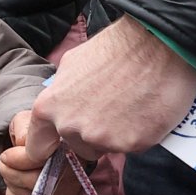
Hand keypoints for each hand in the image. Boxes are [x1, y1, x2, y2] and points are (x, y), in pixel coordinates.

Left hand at [0, 110, 80, 194]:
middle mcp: (74, 171)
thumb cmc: (35, 132)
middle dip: (10, 172)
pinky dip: (14, 194)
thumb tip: (21, 145)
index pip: (42, 161)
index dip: (18, 159)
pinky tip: (16, 181)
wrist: (45, 143)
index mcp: (69, 146)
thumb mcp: (27, 120)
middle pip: (35, 181)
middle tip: (3, 162)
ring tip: (10, 169)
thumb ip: (23, 129)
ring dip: (11, 182)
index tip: (6, 154)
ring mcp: (68, 190)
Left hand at [25, 18, 195, 160]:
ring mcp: (100, 138)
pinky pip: (131, 146)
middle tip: (111, 109)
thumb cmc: (116, 48)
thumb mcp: (73, 63)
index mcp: (49, 107)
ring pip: (106, 147)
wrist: (157, 44)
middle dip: (91, 133)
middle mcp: (70, 126)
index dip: (47, 147)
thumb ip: (62, 91)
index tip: (53, 150)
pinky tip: (146, 112)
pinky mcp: (130, 144)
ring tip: (130, 107)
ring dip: (115, 135)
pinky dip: (139, 134)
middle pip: (78, 145)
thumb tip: (62, 103)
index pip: (38, 144)